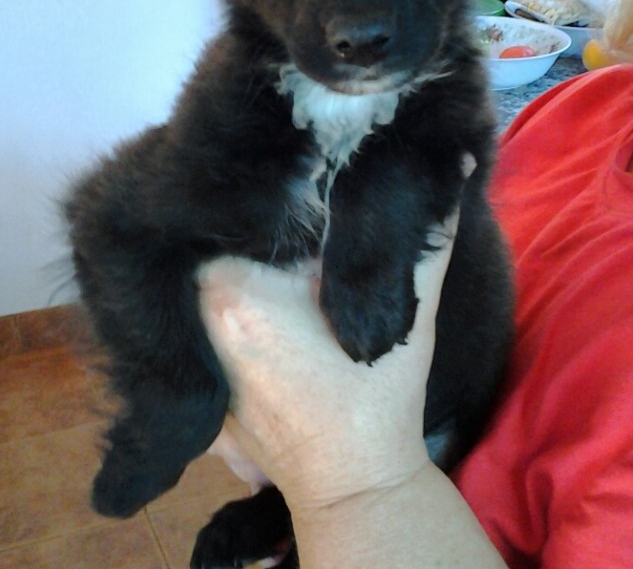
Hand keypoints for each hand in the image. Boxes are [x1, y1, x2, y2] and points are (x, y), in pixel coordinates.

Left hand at [199, 198, 464, 513]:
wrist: (356, 486)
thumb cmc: (377, 396)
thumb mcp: (409, 311)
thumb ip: (428, 238)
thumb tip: (454, 164)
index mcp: (237, 291)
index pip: (237, 215)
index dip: (269, 200)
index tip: (301, 193)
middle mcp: (200, 322)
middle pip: (218, 249)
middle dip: (256, 236)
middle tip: (298, 229)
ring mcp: (196, 363)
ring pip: (206, 293)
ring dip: (239, 276)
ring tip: (285, 271)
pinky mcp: (203, 395)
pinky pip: (205, 339)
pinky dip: (228, 325)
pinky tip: (267, 323)